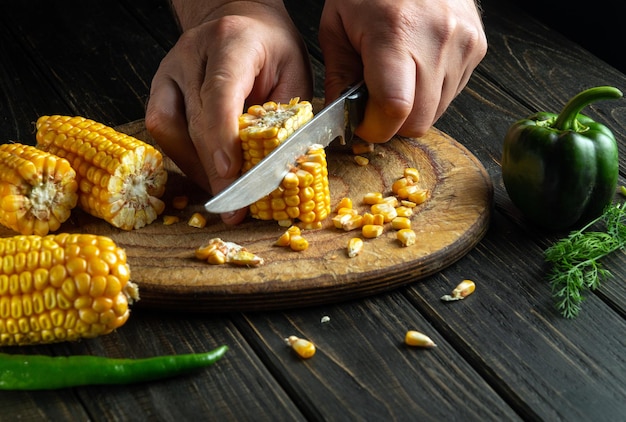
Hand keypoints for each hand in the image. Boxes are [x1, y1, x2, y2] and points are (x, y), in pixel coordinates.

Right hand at [145, 0, 311, 223]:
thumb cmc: (271, 47)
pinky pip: (161, 129)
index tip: (230, 173)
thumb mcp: (295, 73)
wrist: (239, 19)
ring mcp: (169, 70)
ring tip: (222, 193)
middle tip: (235, 208)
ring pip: (169, 129)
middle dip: (214, 170)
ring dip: (195, 168)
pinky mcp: (158, 87)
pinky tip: (205, 173)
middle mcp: (191, 54)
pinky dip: (183, 157)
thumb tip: (280, 168)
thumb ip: (287, 116)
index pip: (219, 93)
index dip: (222, 137)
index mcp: (231, 43)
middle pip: (194, 121)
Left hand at [320, 0, 486, 141]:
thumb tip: (343, 121)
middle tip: (375, 104)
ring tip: (397, 77)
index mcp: (395, 34)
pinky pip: (452, 93)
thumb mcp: (336, 27)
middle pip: (419, 120)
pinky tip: (417, 66)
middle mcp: (436, 40)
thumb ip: (338, 78)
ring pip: (437, 111)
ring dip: (414, 107)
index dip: (375, 128)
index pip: (394, 109)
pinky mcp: (477, 46)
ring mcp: (463, 43)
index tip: (362, 126)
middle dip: (393, 123)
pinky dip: (431, 91)